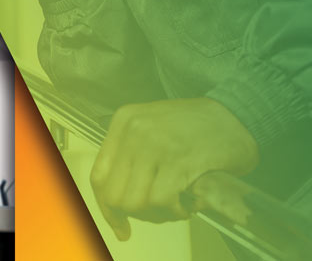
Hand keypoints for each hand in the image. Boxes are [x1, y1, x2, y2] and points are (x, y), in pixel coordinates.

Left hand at [90, 98, 258, 240]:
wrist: (238, 114)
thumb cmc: (198, 128)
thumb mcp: (153, 130)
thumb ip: (132, 157)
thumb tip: (118, 203)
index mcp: (123, 122)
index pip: (99, 175)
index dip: (107, 207)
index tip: (120, 224)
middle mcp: (133, 130)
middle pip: (114, 194)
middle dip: (136, 214)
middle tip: (159, 213)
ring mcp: (154, 144)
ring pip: (135, 201)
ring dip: (157, 214)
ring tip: (176, 206)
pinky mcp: (178, 159)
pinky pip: (162, 200)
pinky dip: (174, 212)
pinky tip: (187, 205)